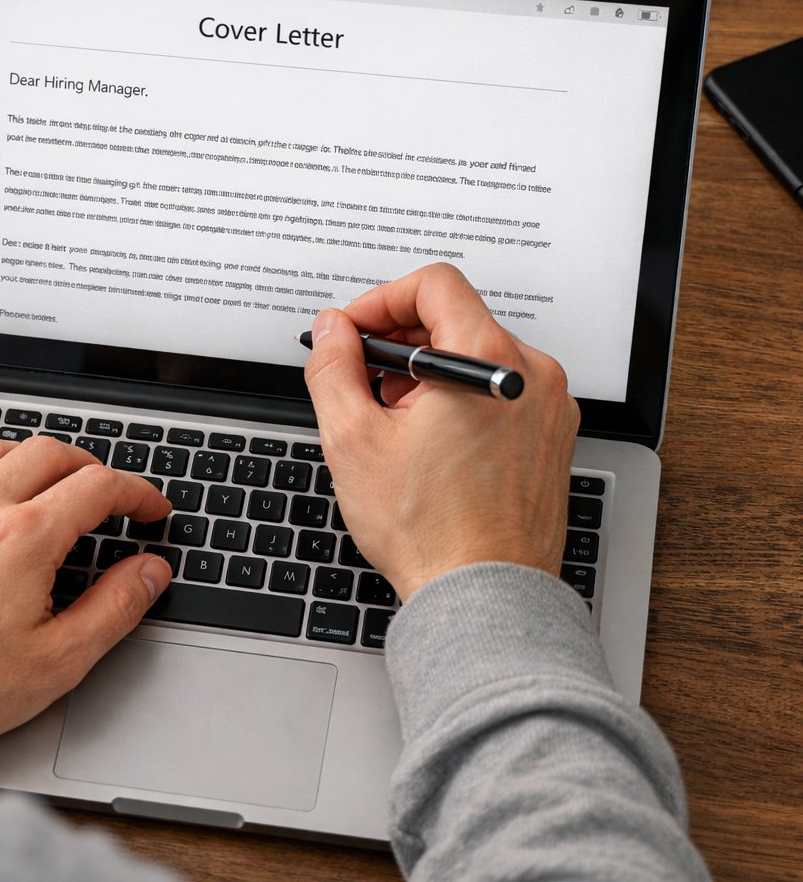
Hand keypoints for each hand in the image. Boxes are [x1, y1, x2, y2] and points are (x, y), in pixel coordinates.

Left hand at [0, 436, 173, 751]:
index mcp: (24, 537)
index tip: (150, 510)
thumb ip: (112, 610)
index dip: (137, 493)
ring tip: (48, 480)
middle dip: (90, 466)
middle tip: (108, 493)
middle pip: (49, 453)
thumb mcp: (54, 662)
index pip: (98, 487)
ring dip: (31, 457)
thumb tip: (149, 574)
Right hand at [302, 263, 579, 602]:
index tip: (351, 333)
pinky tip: (426, 448)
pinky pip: (497, 397)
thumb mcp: (353, 438)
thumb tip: (332, 332)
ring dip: (425, 378)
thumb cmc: (430, 530)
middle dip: (397, 345)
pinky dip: (457, 405)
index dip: (379, 300)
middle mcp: (531, 376)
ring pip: (474, 362)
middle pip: (455, 321)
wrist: (483, 597)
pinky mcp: (549, 441)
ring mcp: (546, 410)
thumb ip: (333, 367)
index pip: (434, 284)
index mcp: (489, 361)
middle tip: (360, 384)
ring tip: (393, 429)